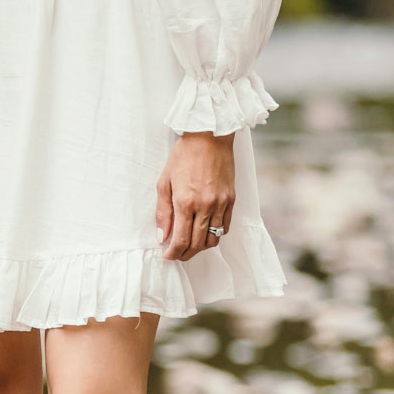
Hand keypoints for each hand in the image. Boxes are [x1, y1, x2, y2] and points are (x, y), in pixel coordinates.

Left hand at [156, 132, 236, 261]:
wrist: (209, 137)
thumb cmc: (183, 157)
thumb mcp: (164, 183)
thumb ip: (162, 212)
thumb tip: (162, 236)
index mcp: (185, 202)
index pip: (181, 240)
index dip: (173, 253)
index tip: (168, 256)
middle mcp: (205, 206)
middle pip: (198, 244)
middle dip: (185, 254)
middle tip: (177, 255)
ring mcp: (221, 203)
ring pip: (213, 239)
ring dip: (201, 248)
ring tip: (190, 246)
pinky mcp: (231, 199)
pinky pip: (225, 227)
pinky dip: (215, 235)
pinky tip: (205, 233)